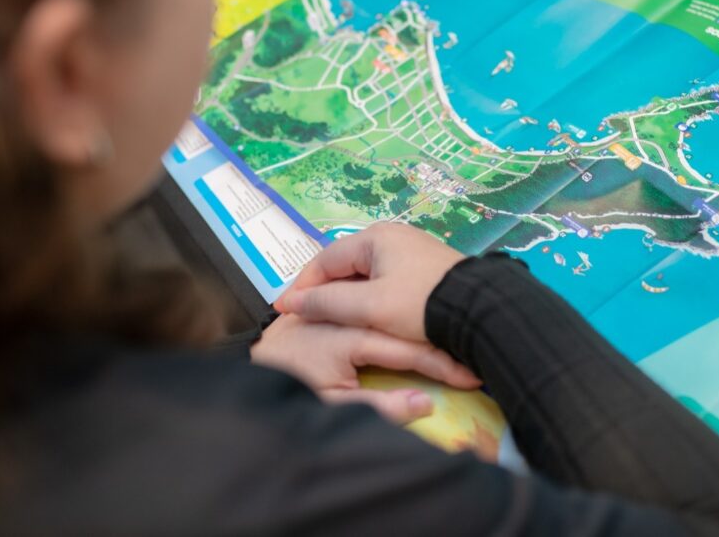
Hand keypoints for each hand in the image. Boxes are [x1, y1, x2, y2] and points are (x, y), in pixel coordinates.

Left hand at [251, 312, 477, 422]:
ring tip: (451, 334)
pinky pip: (367, 309)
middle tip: (471, 354)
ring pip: (384, 310)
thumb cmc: (292, 395)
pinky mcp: (327, 313)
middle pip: (400, 324)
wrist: (246, 386)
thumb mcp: (333, 409)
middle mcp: (343, 316)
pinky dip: (393, 318)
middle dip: (437, 340)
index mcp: (345, 337)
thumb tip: (425, 403)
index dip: (439, 363)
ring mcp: (335, 311)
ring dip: (417, 323)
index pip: (404, 348)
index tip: (470, 375)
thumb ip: (379, 407)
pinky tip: (413, 324)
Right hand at [275, 222, 463, 342]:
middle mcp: (393, 237)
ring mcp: (412, 252)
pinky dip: (371, 299)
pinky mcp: (426, 270)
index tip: (287, 310)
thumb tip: (293, 302)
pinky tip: (368, 321)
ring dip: (348, 297)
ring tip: (334, 323)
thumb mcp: (370, 308)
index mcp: (377, 238)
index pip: (325, 258)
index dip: (303, 286)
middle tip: (308, 318)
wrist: (481, 312)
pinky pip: (386, 281)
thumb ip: (328, 302)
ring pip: (366, 275)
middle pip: (345, 264)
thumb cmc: (421, 307)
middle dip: (325, 291)